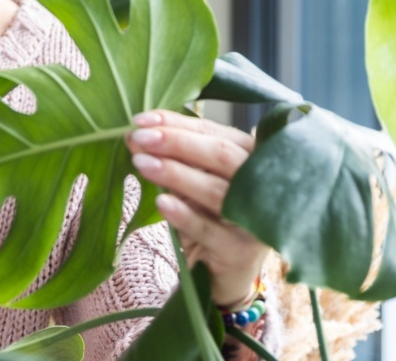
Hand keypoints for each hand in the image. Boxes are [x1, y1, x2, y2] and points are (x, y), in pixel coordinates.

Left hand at [126, 110, 270, 306]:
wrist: (224, 276)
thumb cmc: (209, 218)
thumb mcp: (193, 183)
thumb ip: (173, 158)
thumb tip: (134, 134)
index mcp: (251, 156)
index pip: (213, 132)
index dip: (176, 123)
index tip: (140, 120)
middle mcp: (260, 183)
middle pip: (220, 155)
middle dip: (176, 142)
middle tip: (138, 138)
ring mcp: (254, 219)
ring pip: (214, 190)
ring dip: (175, 173)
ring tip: (140, 162)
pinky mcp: (240, 251)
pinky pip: (209, 229)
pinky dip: (184, 214)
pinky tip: (161, 202)